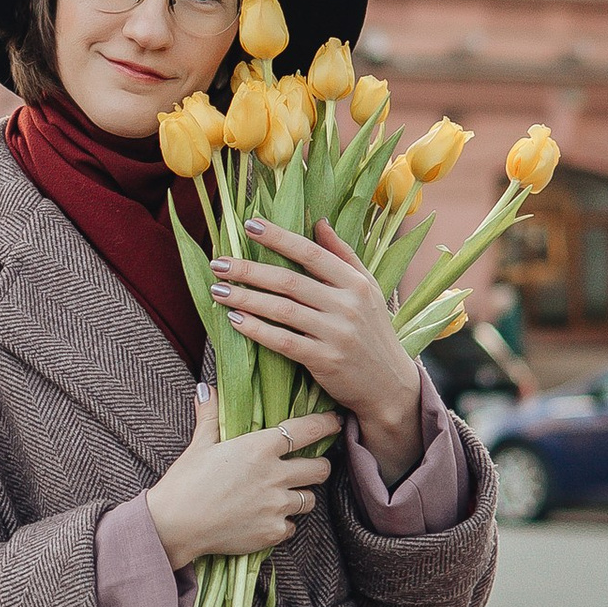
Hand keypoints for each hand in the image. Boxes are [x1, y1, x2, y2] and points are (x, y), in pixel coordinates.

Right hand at [144, 391, 341, 571]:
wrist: (175, 525)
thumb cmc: (185, 482)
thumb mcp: (199, 445)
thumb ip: (210, 415)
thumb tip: (206, 388)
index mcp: (259, 448)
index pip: (308, 430)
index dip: (326, 425)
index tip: (334, 422)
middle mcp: (275, 475)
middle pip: (320, 469)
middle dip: (318, 466)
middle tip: (308, 467)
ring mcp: (277, 506)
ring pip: (310, 499)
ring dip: (300, 496)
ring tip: (282, 496)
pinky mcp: (273, 531)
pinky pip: (292, 526)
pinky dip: (282, 523)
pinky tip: (264, 519)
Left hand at [211, 220, 425, 488]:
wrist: (389, 384)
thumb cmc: (373, 332)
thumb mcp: (368, 290)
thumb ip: (343, 256)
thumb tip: (319, 222)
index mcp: (356, 283)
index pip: (311, 253)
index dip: (279, 238)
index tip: (250, 225)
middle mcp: (347, 305)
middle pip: (290, 281)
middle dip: (250, 270)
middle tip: (219, 263)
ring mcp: (336, 333)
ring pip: (282, 310)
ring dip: (247, 298)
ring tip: (218, 290)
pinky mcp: (325, 360)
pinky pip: (283, 341)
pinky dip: (257, 330)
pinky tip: (235, 320)